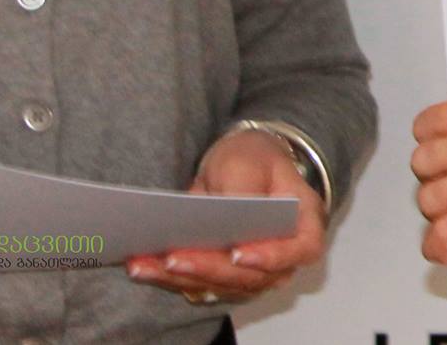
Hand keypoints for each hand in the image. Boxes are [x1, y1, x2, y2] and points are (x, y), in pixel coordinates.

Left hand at [124, 130, 326, 304]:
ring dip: (182, 278)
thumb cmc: (255, 159)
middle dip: (209, 268)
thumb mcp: (249, 161)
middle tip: (173, 258)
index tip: (238, 253)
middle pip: (252, 276)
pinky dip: (169, 278)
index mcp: (304, 223)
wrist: (242, 164)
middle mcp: (283, 256)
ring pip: (221, 286)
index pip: (303, 248)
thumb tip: (228, 218)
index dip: (273, 256)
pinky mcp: (224, 276)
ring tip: (145, 264)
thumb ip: (242, 190)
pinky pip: (199, 284)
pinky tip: (142, 265)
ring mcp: (253, 272)